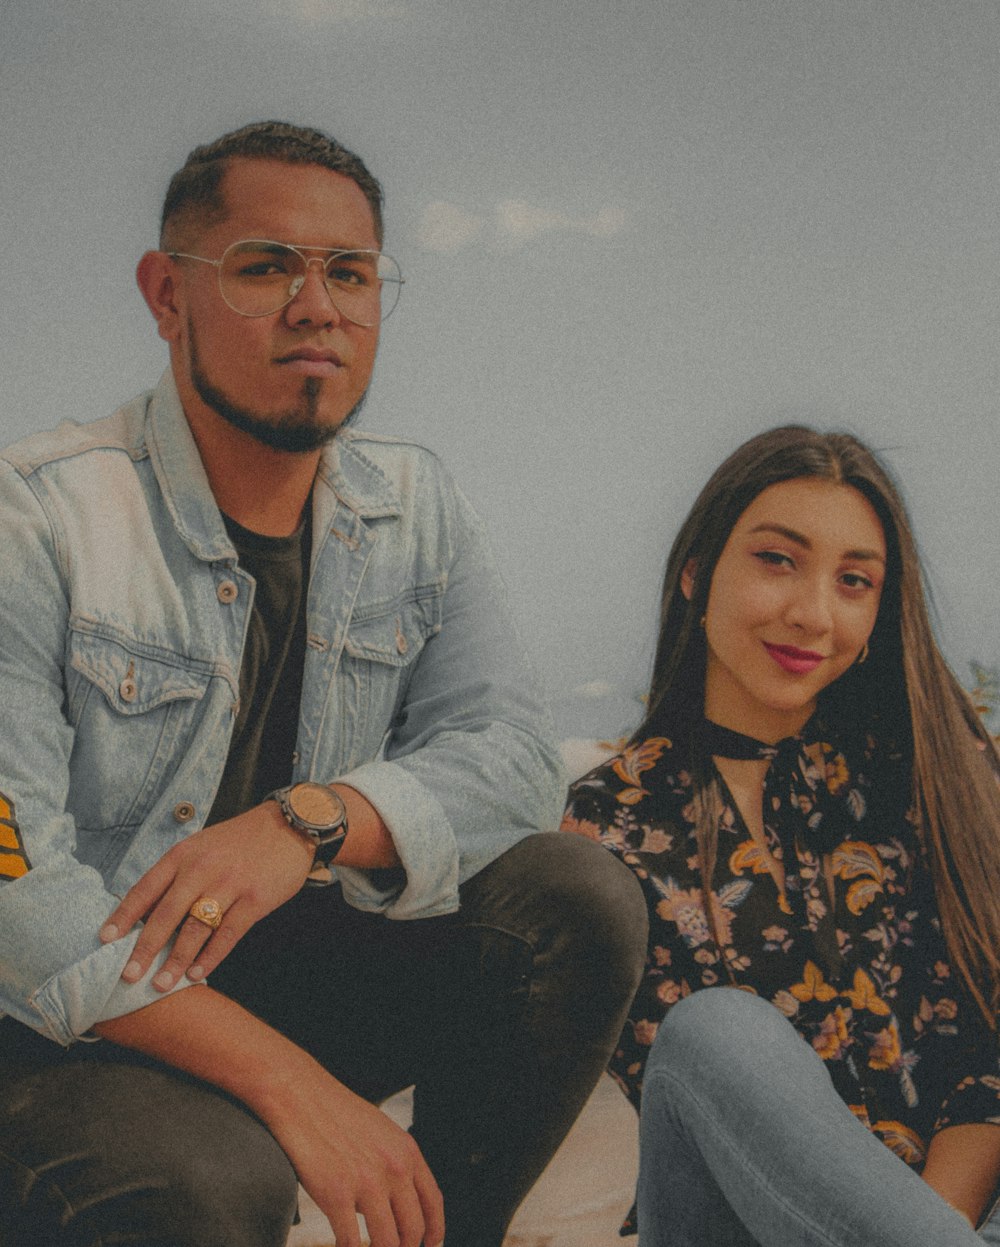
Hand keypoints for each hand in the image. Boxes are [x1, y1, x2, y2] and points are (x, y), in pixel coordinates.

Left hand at [99, 803, 314, 989]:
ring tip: (161, 985)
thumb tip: (144, 911)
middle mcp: (203, 868)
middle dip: (144, 949)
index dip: (123, 916)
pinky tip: (198, 973)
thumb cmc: (239, 841)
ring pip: (196, 929)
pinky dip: (211, 956)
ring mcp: (231, 884)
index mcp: (184, 854)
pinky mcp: (256, 899)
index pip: (146, 888)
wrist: (289, 825)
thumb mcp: (202, 846)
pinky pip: (229, 933)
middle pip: (166, 914)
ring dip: (176, 960)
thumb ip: (176, 874)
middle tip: (128, 976)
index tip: (104, 940)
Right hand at [266, 1068, 444, 1246]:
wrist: (301, 1097)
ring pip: (387, 1242)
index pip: (433, 1202)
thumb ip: (394, 1163)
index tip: (429, 1245)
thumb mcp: (380, 1131)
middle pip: (413, 1229)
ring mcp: (367, 1183)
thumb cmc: (336, 1113)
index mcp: (407, 1151)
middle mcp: (394, 1168)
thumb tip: (395, 1203)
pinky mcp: (337, 1195)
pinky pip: (352, 1242)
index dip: (434, 1231)